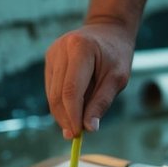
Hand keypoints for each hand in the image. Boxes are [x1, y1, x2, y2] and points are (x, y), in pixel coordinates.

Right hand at [44, 21, 134, 137]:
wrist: (108, 30)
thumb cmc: (116, 54)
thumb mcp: (118, 78)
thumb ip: (102, 102)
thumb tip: (89, 128)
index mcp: (80, 49)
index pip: (71, 90)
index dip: (72, 115)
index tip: (78, 134)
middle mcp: (61, 49)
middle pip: (57, 94)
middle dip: (65, 118)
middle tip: (74, 136)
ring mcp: (52, 53)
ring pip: (51, 93)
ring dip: (62, 112)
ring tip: (76, 123)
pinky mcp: (49, 58)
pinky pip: (51, 87)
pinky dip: (60, 101)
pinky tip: (72, 107)